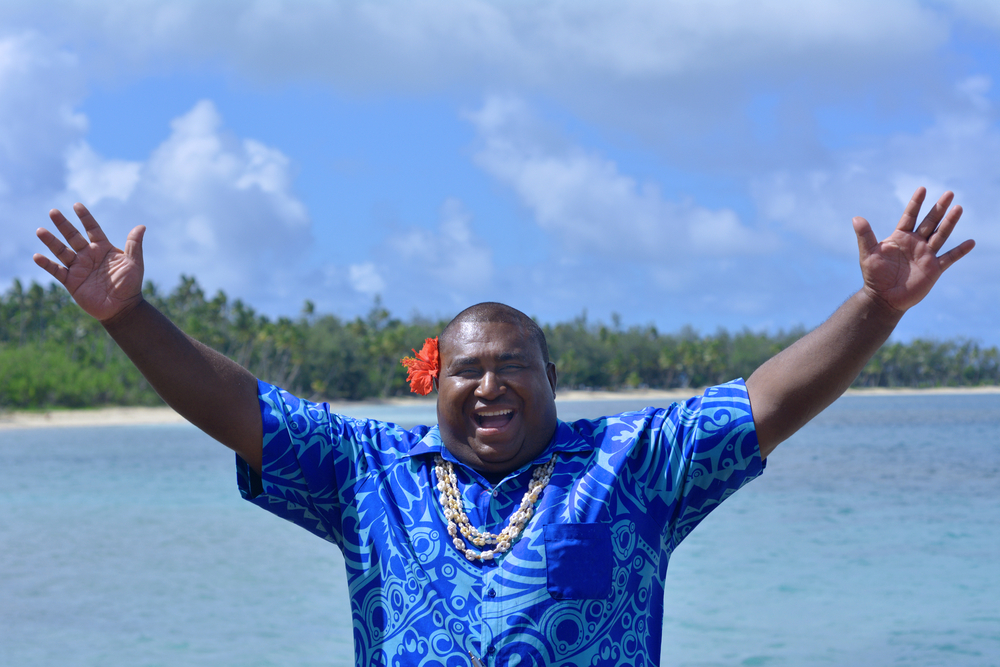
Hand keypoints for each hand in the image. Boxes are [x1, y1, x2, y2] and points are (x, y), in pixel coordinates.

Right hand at [34, 203, 145, 322]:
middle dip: (63, 225)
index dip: (85, 218)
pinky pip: (56, 271)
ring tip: (40, 230)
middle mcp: (88, 255)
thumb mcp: (134, 263)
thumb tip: (142, 226)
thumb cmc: (130, 284)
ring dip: (51, 241)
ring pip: (61, 251)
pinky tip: (37, 256)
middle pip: (73, 237)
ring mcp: (78, 267)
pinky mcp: (71, 281)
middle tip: (54, 212)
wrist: (122, 307)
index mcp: (103, 248)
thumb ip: (134, 245)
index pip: (92, 229)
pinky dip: (47, 264)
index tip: (76, 205)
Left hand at [853, 187, 974, 313]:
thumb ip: (865, 236)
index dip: (916, 203)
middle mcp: (915, 243)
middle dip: (939, 208)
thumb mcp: (868, 254)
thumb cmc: (874, 276)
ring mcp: (926, 255)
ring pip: (940, 235)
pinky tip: (970, 242)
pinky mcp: (934, 269)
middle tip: (949, 193)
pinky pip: (949, 258)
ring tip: (958, 208)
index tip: (922, 188)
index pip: (910, 216)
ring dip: (950, 222)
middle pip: (930, 222)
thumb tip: (856, 218)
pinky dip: (959, 251)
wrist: (883, 298)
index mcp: (900, 237)